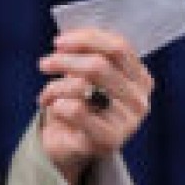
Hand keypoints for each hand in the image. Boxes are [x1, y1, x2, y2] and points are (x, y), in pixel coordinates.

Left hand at [36, 28, 153, 184]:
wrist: (69, 146)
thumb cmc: (79, 103)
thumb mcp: (85, 75)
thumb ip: (86, 54)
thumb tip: (67, 38)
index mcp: (140, 79)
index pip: (118, 47)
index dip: (85, 39)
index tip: (59, 42)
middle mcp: (140, 100)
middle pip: (99, 65)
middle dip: (64, 60)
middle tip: (44, 64)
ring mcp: (128, 123)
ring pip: (83, 86)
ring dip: (55, 86)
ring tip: (46, 94)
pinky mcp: (110, 141)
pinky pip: (75, 110)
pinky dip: (56, 104)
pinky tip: (53, 109)